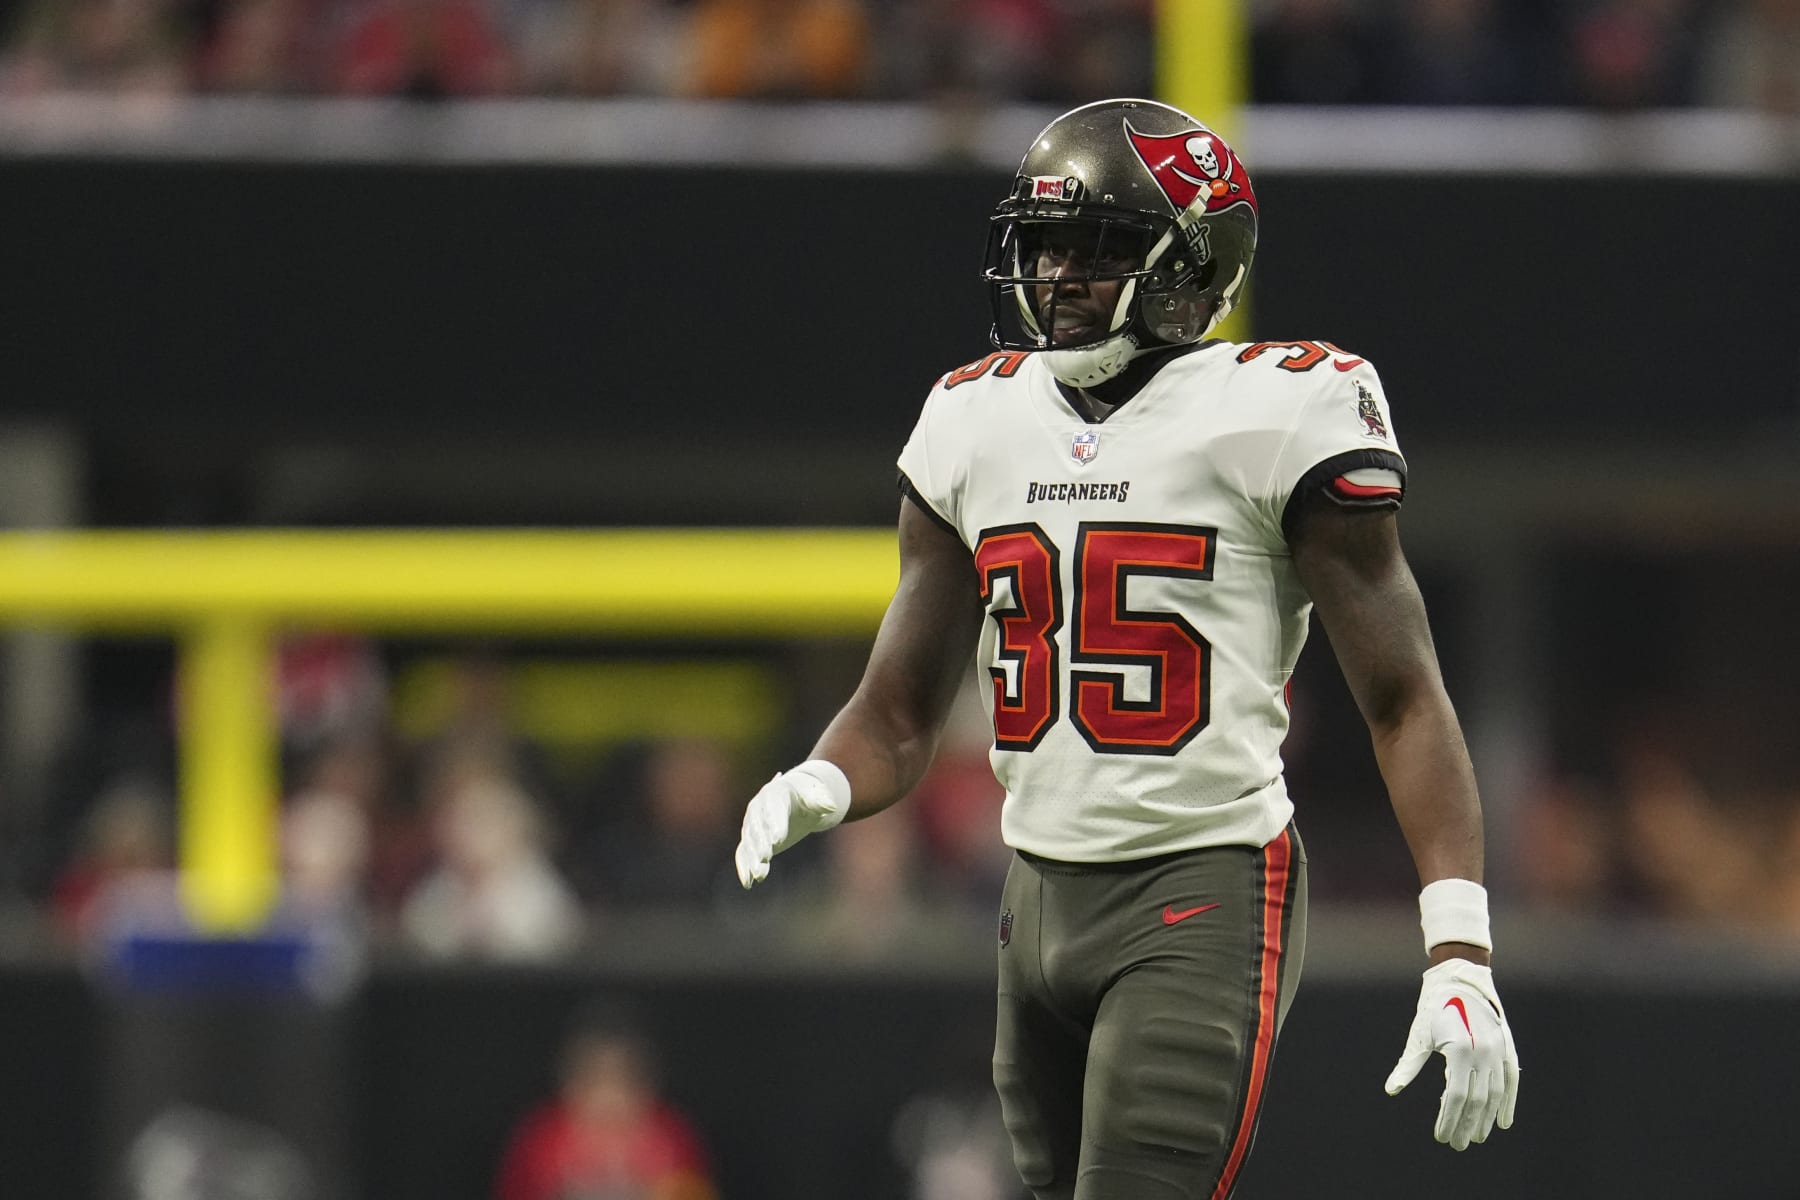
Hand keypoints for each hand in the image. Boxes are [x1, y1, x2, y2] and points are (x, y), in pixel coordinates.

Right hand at [733, 761, 850, 887]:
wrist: (795, 799)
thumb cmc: (807, 797)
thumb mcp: (816, 795)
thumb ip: (821, 801)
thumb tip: (832, 807)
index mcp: (774, 793)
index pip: (773, 809)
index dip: (775, 824)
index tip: (778, 840)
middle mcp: (758, 807)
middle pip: (758, 827)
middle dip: (761, 843)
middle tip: (765, 857)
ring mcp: (751, 824)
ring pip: (749, 842)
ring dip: (752, 859)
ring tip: (759, 875)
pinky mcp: (750, 840)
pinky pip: (743, 853)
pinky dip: (744, 867)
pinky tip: (748, 883)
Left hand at [1384, 958, 1519, 1149]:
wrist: (1461, 980)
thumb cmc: (1433, 1009)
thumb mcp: (1419, 1036)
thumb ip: (1408, 1066)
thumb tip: (1391, 1090)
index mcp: (1458, 1050)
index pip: (1456, 1097)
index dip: (1448, 1120)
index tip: (1441, 1137)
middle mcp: (1483, 1053)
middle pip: (1476, 1101)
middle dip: (1466, 1125)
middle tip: (1457, 1144)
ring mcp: (1498, 1051)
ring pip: (1495, 1094)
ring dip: (1486, 1119)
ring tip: (1476, 1137)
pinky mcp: (1508, 1048)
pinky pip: (1511, 1081)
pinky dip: (1509, 1103)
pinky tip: (1504, 1122)